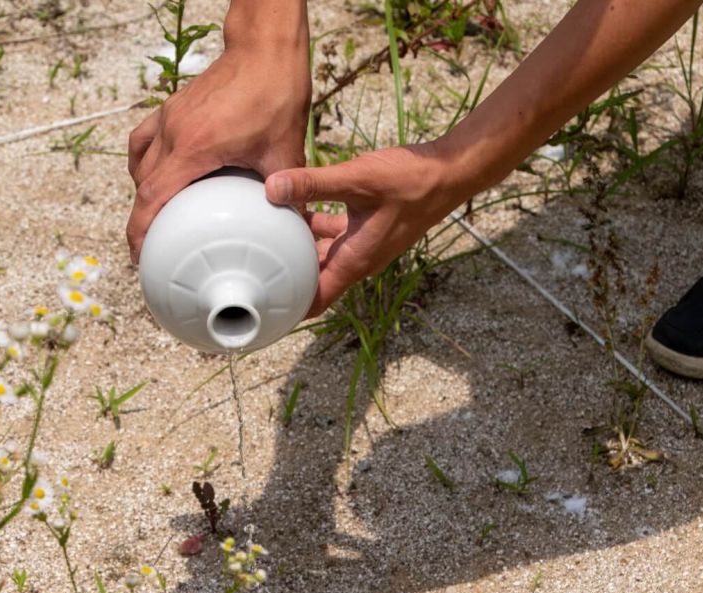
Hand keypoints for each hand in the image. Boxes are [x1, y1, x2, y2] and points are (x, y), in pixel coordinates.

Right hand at [126, 42, 309, 262]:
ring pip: (140, 162)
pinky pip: (143, 139)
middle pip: (142, 184)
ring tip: (155, 216)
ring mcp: (169, 117)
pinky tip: (154, 174)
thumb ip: (287, 193)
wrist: (266, 50)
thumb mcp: (285, 151)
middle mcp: (174, 131)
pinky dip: (143, 161)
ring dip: (143, 192)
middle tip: (152, 247)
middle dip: (142, 218)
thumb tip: (295, 229)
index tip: (140, 255)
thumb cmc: (276, 94)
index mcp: (195, 147)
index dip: (140, 229)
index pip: (152, 195)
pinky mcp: (173, 107)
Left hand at [264, 141, 470, 316]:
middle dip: (286, 276)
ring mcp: (364, 243)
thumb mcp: (357, 179)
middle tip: (251, 269)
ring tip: (265, 236)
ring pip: (323, 254)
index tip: (262, 310)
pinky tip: (295, 204)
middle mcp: (359, 258)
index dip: (289, 309)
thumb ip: (314, 183)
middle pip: (315, 278)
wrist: (450, 173)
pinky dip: (314, 226)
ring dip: (299, 249)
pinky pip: (334, 234)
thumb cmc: (411, 181)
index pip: (316, 300)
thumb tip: (272, 188)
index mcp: (355, 260)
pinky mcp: (368, 226)